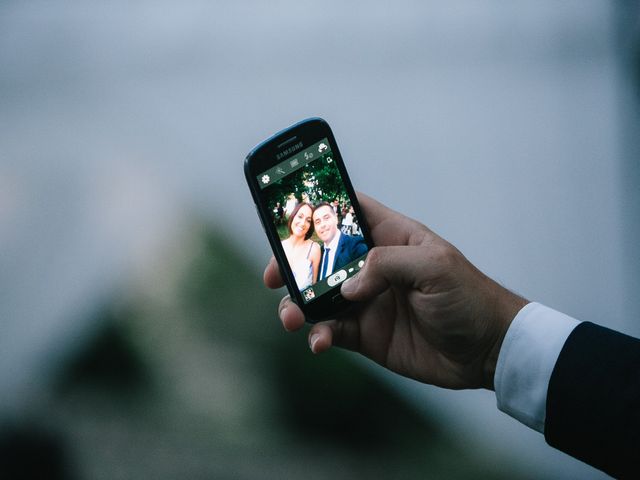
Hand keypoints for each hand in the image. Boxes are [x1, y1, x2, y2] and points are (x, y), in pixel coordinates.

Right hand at [264, 193, 527, 389]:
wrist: (486, 350)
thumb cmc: (469, 297)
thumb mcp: (434, 266)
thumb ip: (386, 265)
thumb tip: (346, 287)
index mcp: (390, 237)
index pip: (347, 212)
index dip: (317, 210)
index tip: (286, 216)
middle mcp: (372, 266)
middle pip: (320, 257)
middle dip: (292, 264)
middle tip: (274, 276)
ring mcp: (366, 301)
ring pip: (317, 298)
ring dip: (298, 306)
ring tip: (292, 319)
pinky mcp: (365, 334)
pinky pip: (330, 331)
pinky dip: (318, 336)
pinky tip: (319, 342)